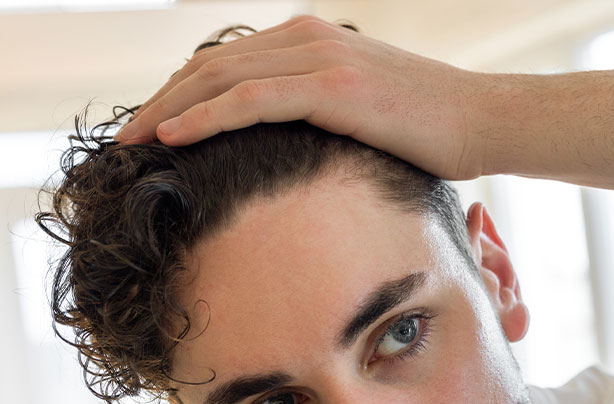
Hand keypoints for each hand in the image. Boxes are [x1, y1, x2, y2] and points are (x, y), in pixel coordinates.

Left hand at [115, 15, 490, 179]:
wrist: (488, 120)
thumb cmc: (437, 131)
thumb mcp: (372, 115)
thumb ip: (328, 117)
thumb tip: (298, 156)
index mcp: (314, 40)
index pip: (229, 62)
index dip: (184, 93)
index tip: (154, 128)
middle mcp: (310, 37)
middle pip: (211, 65)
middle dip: (161, 100)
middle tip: (125, 138)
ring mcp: (320, 57)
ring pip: (219, 78)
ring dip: (167, 109)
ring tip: (131, 141)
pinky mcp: (333, 86)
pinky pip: (250, 100)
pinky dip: (204, 117)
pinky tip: (171, 137)